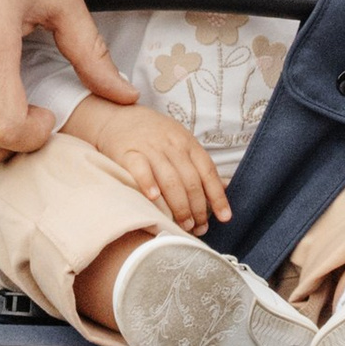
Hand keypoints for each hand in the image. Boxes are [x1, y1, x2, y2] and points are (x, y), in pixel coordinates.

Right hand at [66, 99, 229, 231]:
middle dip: (198, 208)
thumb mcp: (181, 143)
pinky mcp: (128, 153)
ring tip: (183, 225)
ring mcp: (150, 148)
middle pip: (190, 180)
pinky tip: (154, 199)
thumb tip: (225, 187)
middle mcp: (172, 146)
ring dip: (179, 205)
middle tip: (198, 228)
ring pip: (170, 179)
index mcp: (188, 144)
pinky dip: (148, 183)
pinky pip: (140, 169)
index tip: (225, 217)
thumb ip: (199, 165)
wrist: (118, 117)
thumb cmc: (154, 136)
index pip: (208, 171)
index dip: (217, 196)